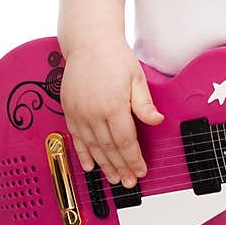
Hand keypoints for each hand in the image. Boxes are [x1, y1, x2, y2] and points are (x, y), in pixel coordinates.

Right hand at [59, 36, 164, 188]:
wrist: (89, 42)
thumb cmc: (115, 57)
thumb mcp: (137, 78)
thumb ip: (144, 104)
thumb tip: (156, 121)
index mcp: (113, 105)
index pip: (125, 142)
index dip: (133, 159)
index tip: (141, 170)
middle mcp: (93, 112)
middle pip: (109, 149)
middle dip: (120, 168)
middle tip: (129, 182)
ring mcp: (79, 112)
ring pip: (92, 147)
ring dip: (103, 165)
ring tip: (114, 179)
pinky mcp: (69, 110)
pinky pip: (76, 138)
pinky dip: (83, 154)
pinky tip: (90, 166)